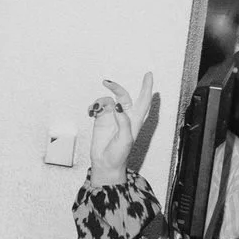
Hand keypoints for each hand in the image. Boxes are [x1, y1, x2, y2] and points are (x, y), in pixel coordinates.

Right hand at [89, 72, 153, 187]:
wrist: (105, 163)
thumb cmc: (119, 154)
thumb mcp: (126, 139)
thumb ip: (124, 122)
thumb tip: (118, 106)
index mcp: (135, 120)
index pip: (144, 100)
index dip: (147, 87)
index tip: (148, 74)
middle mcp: (124, 116)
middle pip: (123, 96)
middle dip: (116, 88)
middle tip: (107, 82)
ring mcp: (112, 117)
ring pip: (108, 100)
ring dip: (100, 101)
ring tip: (94, 109)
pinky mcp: (100, 120)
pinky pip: (97, 107)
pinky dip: (93, 106)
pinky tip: (90, 112)